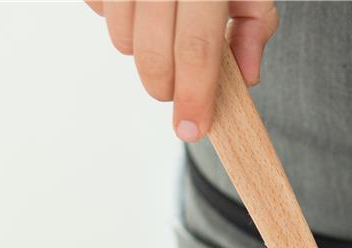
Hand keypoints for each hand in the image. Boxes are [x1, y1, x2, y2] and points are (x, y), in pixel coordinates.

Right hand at [86, 0, 278, 141]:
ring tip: (160, 33)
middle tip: (174, 91)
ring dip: (139, 50)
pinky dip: (116, 18)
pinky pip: (97, 6)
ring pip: (119, 33)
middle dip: (163, 85)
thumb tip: (245, 78)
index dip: (193, 96)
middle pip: (151, 50)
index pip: (197, 49)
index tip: (190, 130)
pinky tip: (138, 5)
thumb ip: (254, 28)